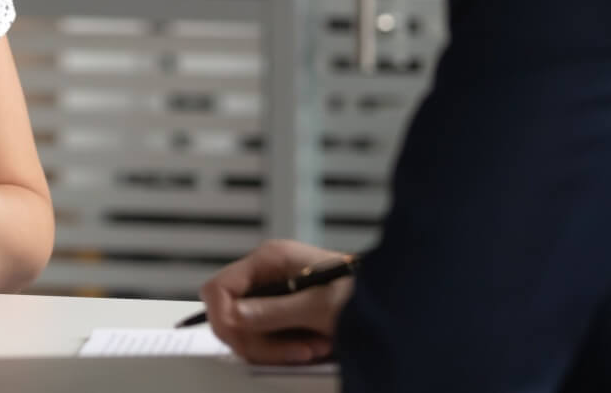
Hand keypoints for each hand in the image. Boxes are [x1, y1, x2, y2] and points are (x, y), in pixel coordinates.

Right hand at [199, 239, 353, 364]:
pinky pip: (265, 340)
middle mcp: (266, 276)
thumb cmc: (363, 294)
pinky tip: (313, 346)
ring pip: (246, 333)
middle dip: (259, 340)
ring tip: (313, 347)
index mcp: (270, 259)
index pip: (218, 287)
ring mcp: (272, 296)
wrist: (391, 305)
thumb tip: (233, 317)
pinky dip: (286, 351)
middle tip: (293, 349)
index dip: (222, 314)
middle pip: (230, 315)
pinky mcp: (281, 315)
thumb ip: (272, 312)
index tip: (239, 335)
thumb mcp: (317, 306)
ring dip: (277, 349)